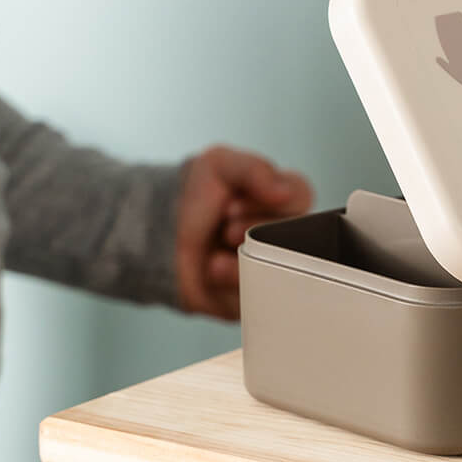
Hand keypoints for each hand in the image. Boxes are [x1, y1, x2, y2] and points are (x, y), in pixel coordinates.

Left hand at [175, 145, 312, 320]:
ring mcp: (271, 265)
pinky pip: (258, 295)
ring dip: (241, 261)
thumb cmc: (195, 198)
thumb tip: (283, 192)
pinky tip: (214, 274)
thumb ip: (254, 169)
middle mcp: (282, 232)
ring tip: (215, 256)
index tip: (232, 205)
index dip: (264, 202)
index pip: (300, 196)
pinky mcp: (255, 295)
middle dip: (251, 232)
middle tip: (225, 230)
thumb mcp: (218, 166)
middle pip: (292, 235)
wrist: (162, 236)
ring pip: (279, 270)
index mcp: (281, 197)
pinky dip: (230, 284)